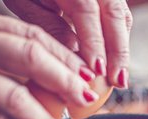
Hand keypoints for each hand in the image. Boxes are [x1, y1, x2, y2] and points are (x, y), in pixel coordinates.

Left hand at [4, 0, 132, 87]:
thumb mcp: (25, 3)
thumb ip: (50, 25)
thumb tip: (75, 55)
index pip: (86, 10)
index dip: (94, 41)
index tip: (97, 70)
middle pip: (114, 12)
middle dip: (118, 50)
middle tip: (118, 81)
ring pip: (122, 15)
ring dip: (122, 48)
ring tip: (120, 78)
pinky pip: (120, 16)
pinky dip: (119, 40)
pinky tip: (115, 64)